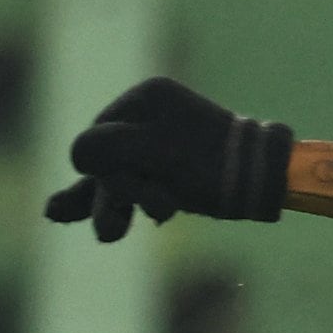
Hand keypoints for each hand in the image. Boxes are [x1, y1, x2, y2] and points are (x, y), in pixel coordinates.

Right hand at [42, 77, 293, 240]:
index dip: (109, 171)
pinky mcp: (165, 168)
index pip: (96, 138)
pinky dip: (114, 204)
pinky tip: (69, 215)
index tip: (140, 184)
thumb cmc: (210, 164)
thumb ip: (108, 148)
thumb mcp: (156, 152)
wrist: (263, 180)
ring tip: (111, 233)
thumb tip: (75, 155)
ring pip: (115, 177)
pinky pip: (127, 185)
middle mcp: (147, 114)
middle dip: (116, 194)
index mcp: (145, 98)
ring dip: (117, 207)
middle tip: (134, 223)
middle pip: (106, 160)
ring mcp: (155, 142)